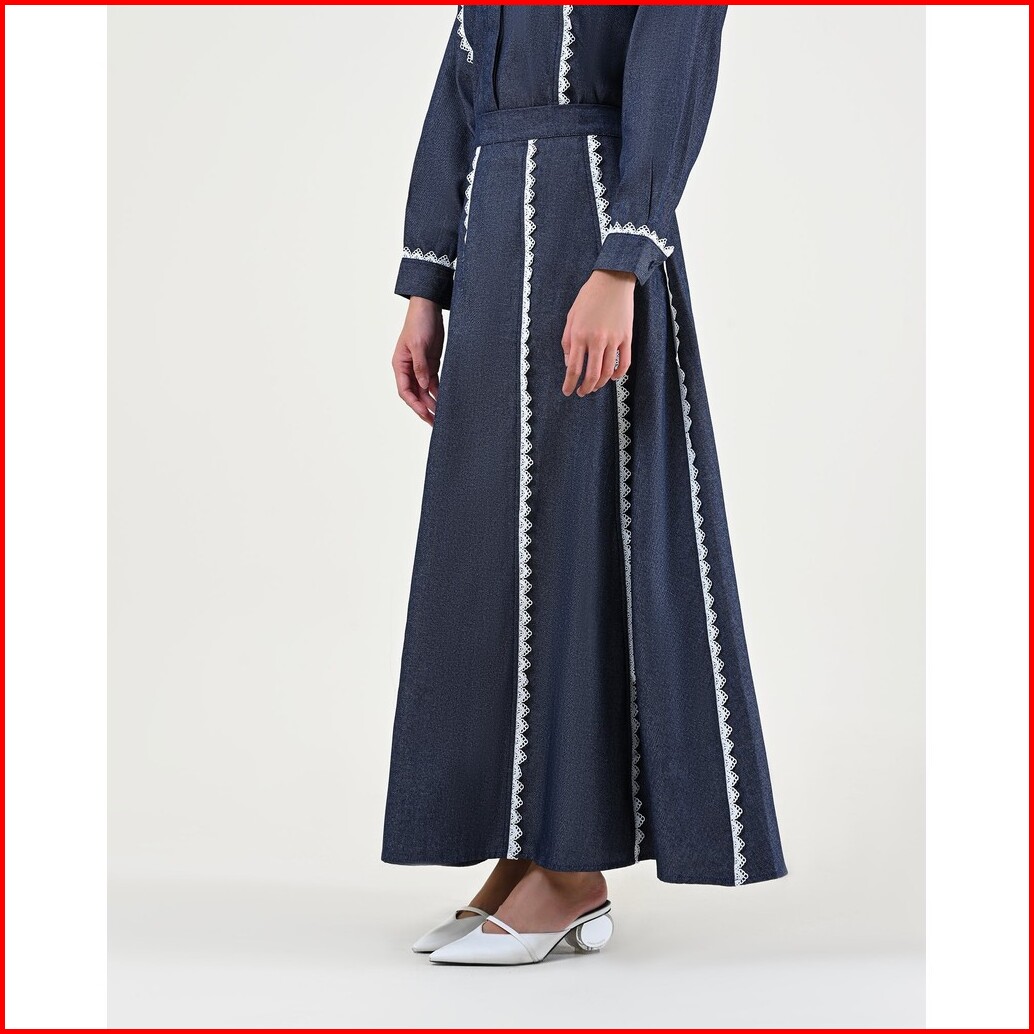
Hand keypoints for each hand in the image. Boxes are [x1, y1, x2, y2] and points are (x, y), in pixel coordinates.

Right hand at [392, 298, 443, 424]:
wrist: (429, 307)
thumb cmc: (419, 322)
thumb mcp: (419, 344)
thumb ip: (420, 366)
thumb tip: (424, 386)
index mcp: (400, 365)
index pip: (405, 390)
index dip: (414, 403)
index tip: (425, 413)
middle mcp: (408, 369)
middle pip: (415, 394)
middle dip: (423, 409)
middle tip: (434, 422)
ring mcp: (420, 367)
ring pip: (424, 391)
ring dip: (431, 403)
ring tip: (440, 416)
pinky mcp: (431, 363)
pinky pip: (434, 382)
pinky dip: (438, 392)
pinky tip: (444, 401)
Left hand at [561, 269, 634, 396]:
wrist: (613, 281)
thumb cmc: (589, 297)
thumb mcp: (571, 317)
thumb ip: (567, 342)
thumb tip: (569, 362)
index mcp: (579, 335)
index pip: (573, 368)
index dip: (569, 384)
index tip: (568, 391)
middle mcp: (596, 340)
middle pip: (591, 375)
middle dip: (585, 388)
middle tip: (582, 392)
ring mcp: (613, 339)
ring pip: (607, 372)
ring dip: (599, 384)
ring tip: (594, 387)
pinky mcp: (626, 337)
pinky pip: (624, 363)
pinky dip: (618, 374)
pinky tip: (612, 377)